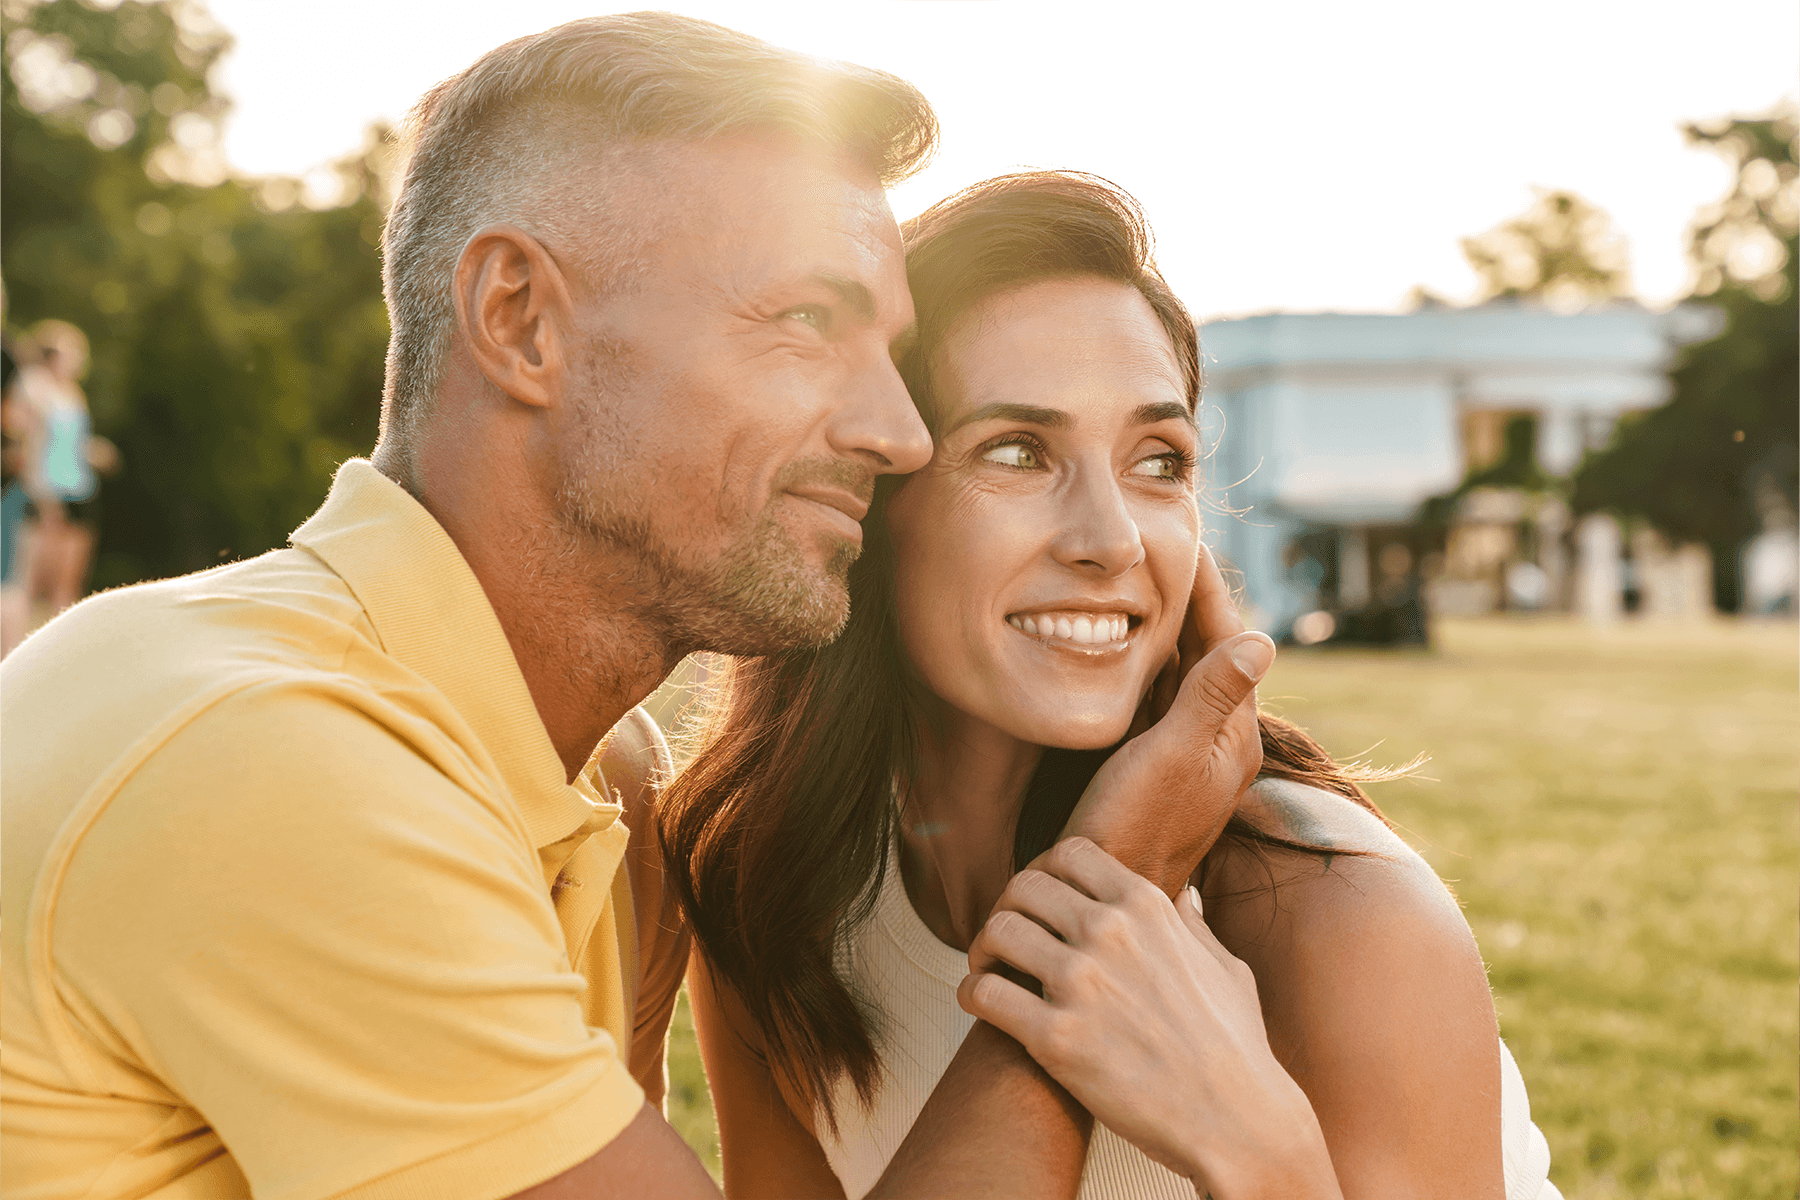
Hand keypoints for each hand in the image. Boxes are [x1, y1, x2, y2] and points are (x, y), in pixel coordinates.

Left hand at [959, 838, 1341, 1198]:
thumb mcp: (1224, 967)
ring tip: (989, 970)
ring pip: (997, 930)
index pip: (1070, 853)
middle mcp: (1110, 932)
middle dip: (1007, 908)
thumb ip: (1193, 924)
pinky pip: (984, 993)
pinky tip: (981, 1005)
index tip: (1040, 903)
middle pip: (1023, 886)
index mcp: (1147, 907)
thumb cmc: (1236, 1047)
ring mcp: (1081, 982)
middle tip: (1006, 940)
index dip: (1045, 873)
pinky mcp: (1055, 1036)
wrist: (1236, 1120)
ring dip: (983, 949)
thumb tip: (1183, 894)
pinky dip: (972, 994)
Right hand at [1061, 544, 1273, 893]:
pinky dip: (1146, 662)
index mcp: (1232, 736)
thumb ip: (1210, 698)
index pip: (1228, 643)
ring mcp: (1184, 754)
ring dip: (1167, 627)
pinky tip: (1125, 643)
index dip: (1209, 591)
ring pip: (1181, 674)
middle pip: (1208, 653)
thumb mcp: (1173, 757)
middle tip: (1171, 545)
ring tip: (1148, 578)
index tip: (1193, 542)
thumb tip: (1262, 639)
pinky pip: (1156, 699)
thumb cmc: (1134, 829)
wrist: (1105, 891)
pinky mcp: (1152, 766)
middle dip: (1190, 600)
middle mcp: (1216, 742)